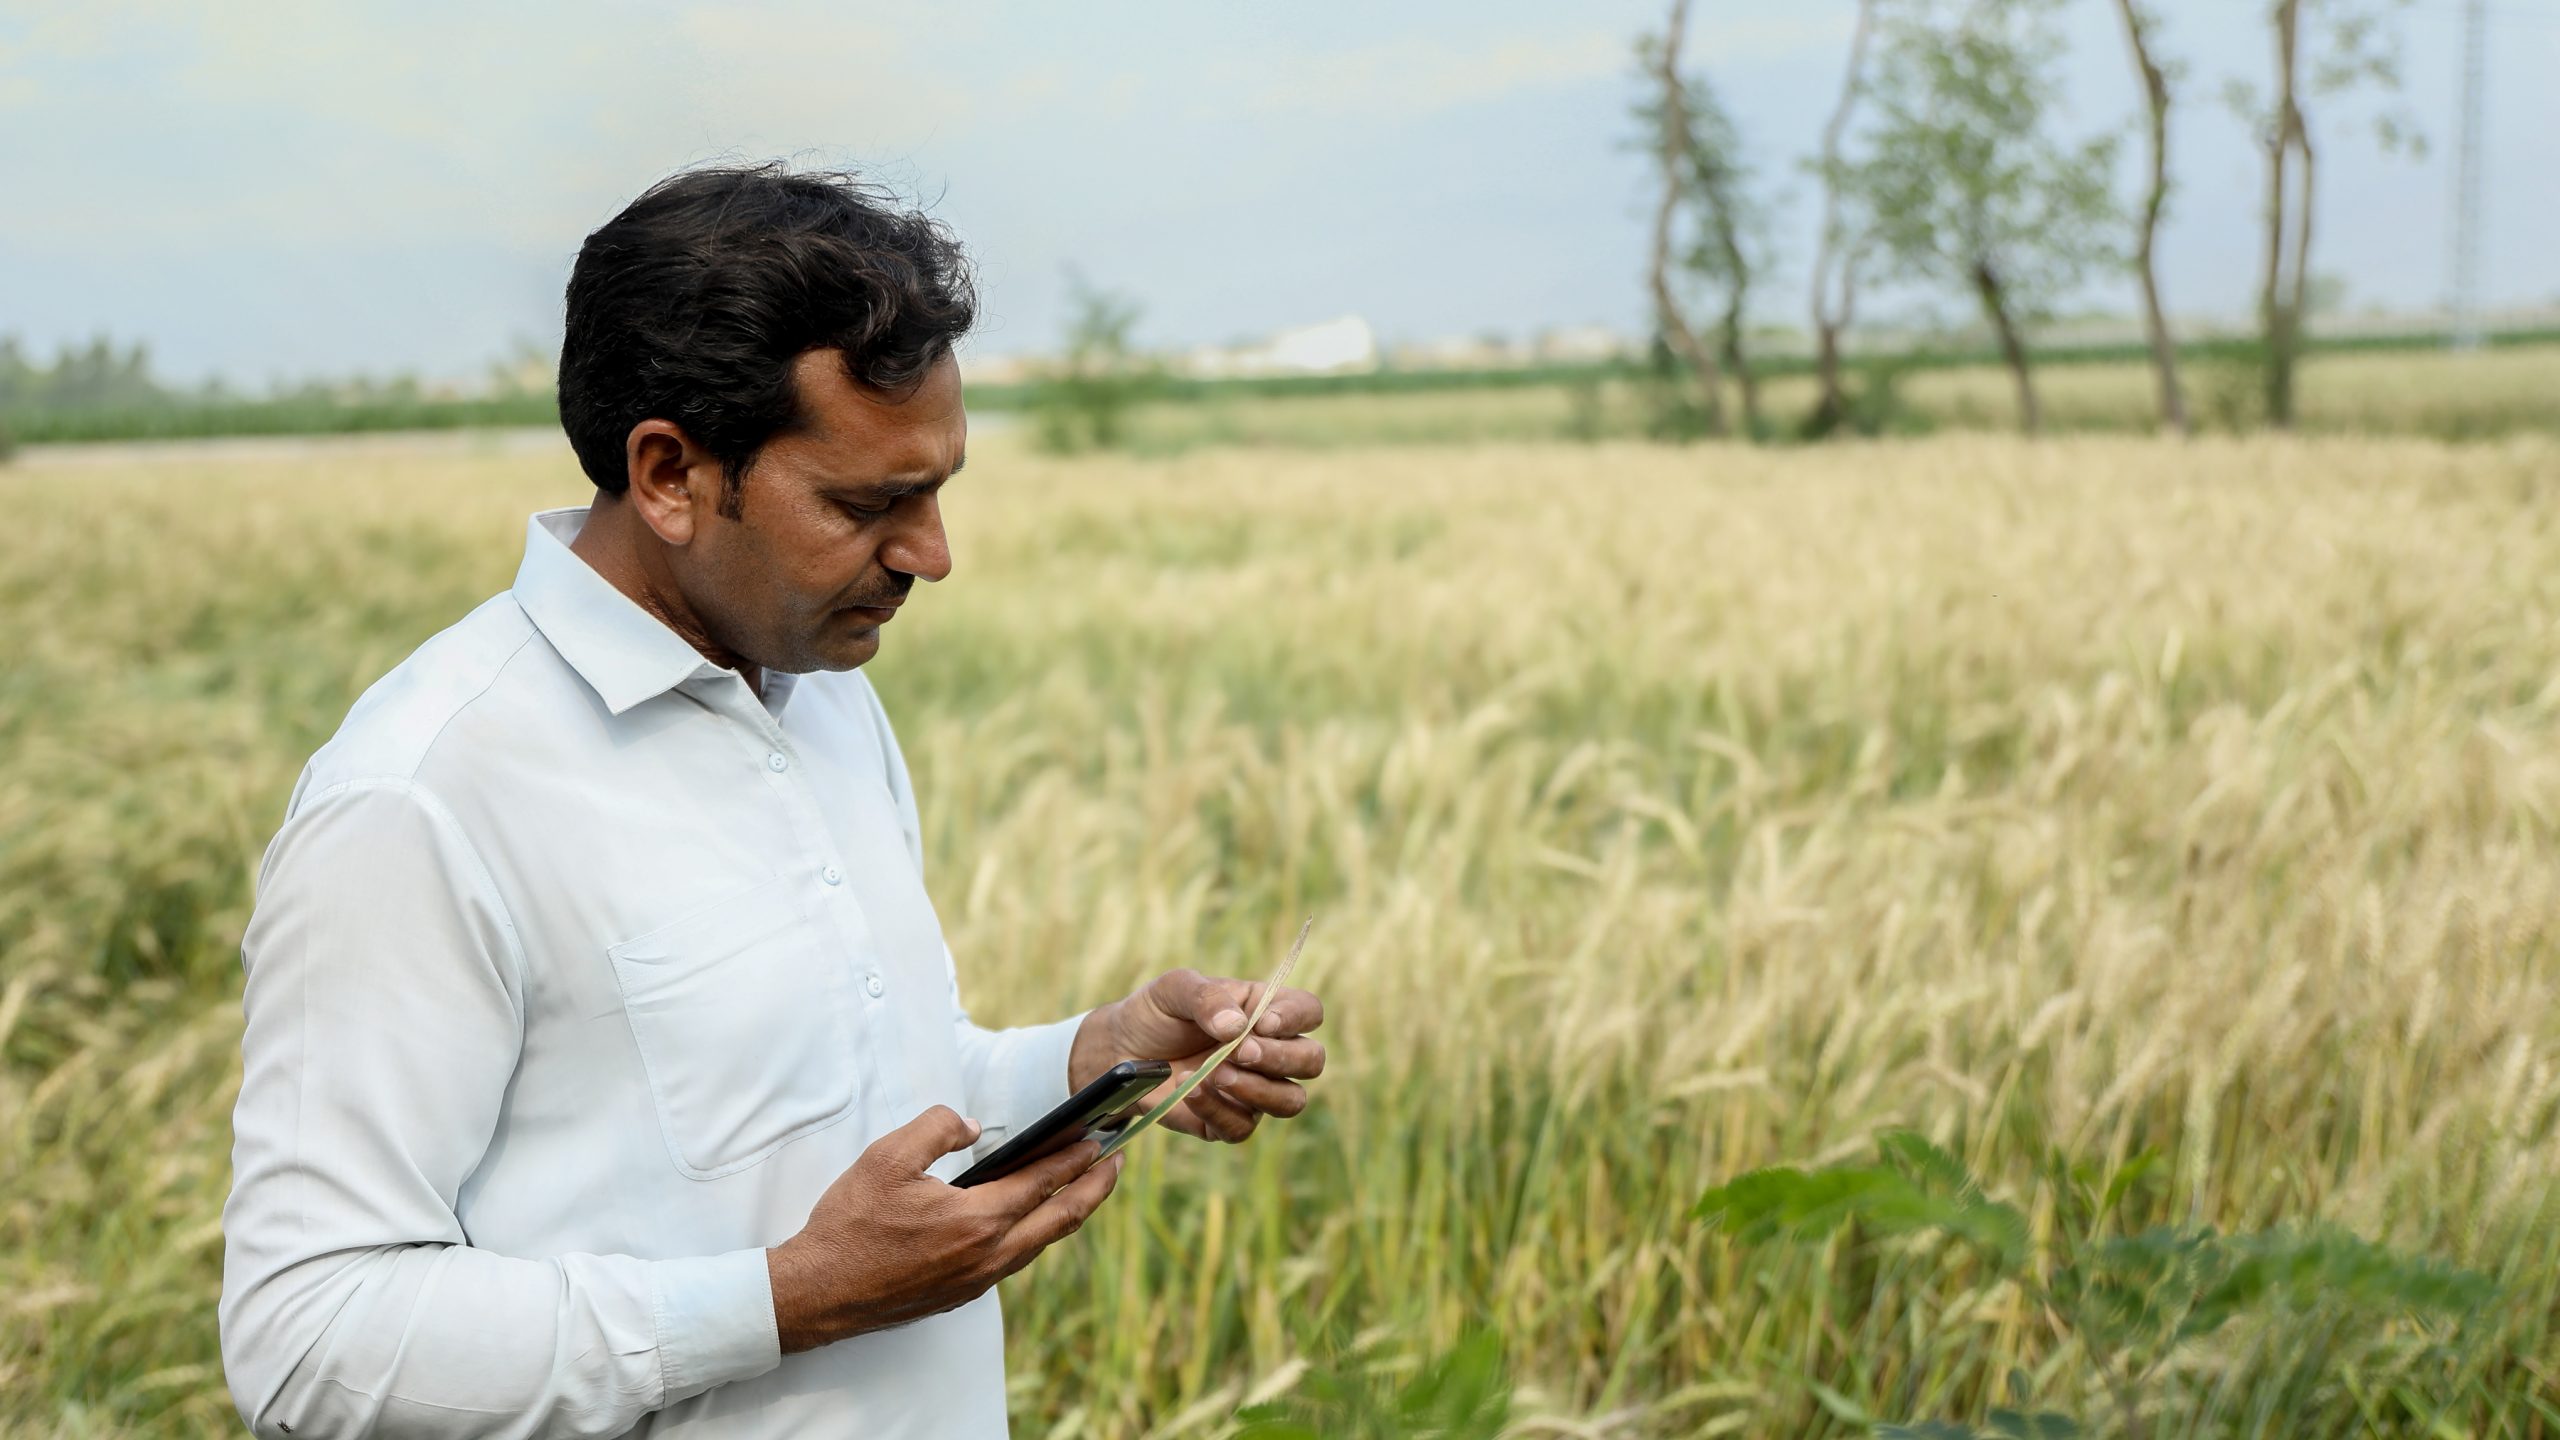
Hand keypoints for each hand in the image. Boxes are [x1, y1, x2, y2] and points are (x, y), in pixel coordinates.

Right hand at [766, 1105, 1123, 1352]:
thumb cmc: (850, 1225)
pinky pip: (1014, 1259)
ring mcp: (977, 1280)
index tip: (1102, 1136)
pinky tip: (1030, 1218)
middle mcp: (988, 1255)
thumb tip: (971, 1126)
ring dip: (1068, 1212)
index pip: (1043, 1181)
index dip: (1077, 1156)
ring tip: (1083, 1186)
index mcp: (976, 1220)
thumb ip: (937, 1127)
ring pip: (1040, 1243)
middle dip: (1095, 1187)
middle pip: (1060, 1219)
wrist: (818, 1292)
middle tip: (1116, 1162)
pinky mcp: (962, 1293)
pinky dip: (1035, 1233)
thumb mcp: (888, 1157)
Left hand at [1068, 968, 1326, 1143]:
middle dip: (1282, 1058)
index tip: (1261, 1022)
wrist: (1119, 1050)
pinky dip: (1219, 1110)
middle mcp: (1269, 1051)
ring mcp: (1253, 1089)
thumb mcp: (1175, 989)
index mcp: (1265, 1010)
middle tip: (1238, 1051)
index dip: (1296, 1018)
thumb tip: (1236, 1026)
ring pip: (1291, 1101)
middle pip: (1311, 1060)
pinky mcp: (1229, 1120)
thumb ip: (1208, 998)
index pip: (1308, 1011)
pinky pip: (1244, 1127)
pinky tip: (1191, 1091)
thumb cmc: (1156, 1012)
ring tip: (1216, 1073)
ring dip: (1259, 1090)